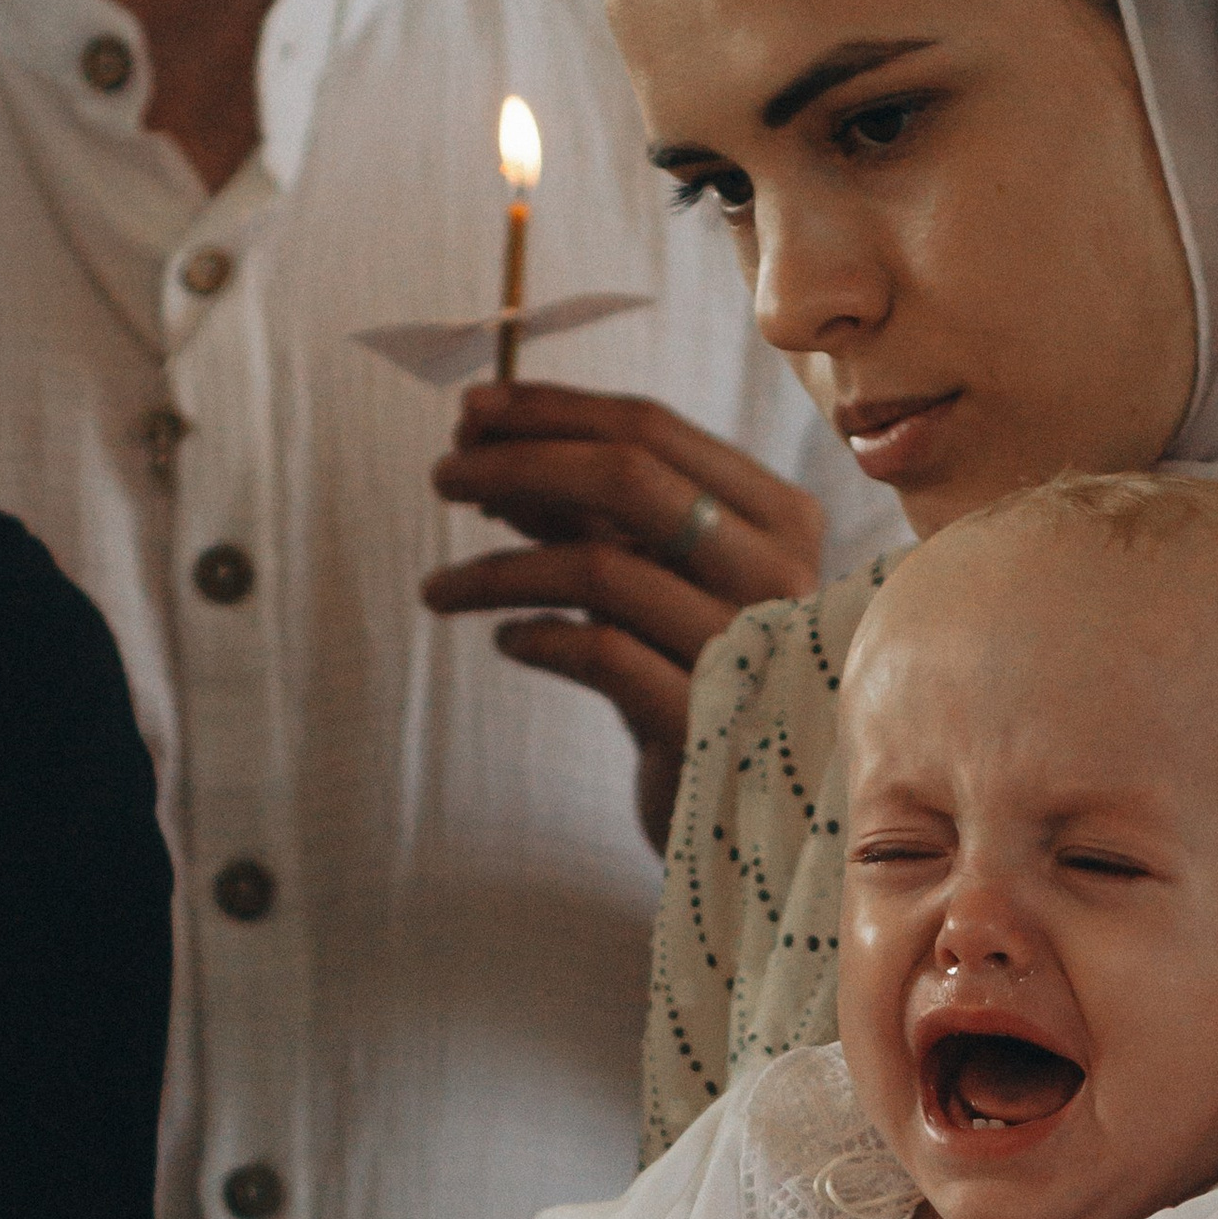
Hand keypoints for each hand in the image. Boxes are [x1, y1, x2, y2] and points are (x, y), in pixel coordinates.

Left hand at [426, 385, 828, 842]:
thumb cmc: (690, 672)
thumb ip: (583, 507)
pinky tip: (506, 641)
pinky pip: (598, 654)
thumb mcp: (646, 575)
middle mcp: (779, 572)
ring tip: (437, 589)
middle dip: (516, 464)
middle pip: (627, 476)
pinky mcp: (707, 721)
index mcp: (779, 516)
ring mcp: (750, 646)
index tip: (467, 415)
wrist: (747, 806)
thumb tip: (482, 434)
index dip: (549, 411)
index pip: (652, 428)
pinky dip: (536, 638)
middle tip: (441, 479)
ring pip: (598, 566)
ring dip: (498, 568)